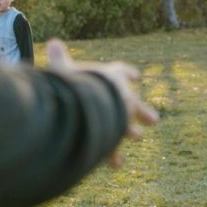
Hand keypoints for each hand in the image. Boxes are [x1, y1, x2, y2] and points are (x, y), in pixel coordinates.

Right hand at [46, 39, 158, 166]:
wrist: (89, 102)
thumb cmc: (75, 82)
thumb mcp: (63, 68)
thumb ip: (59, 58)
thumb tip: (52, 42)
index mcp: (112, 76)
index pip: (121, 72)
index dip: (126, 73)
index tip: (136, 75)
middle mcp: (122, 95)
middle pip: (132, 102)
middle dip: (141, 110)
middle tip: (154, 119)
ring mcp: (121, 116)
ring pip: (126, 125)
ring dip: (129, 131)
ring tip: (137, 136)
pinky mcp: (114, 135)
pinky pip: (113, 146)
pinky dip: (113, 154)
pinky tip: (117, 164)